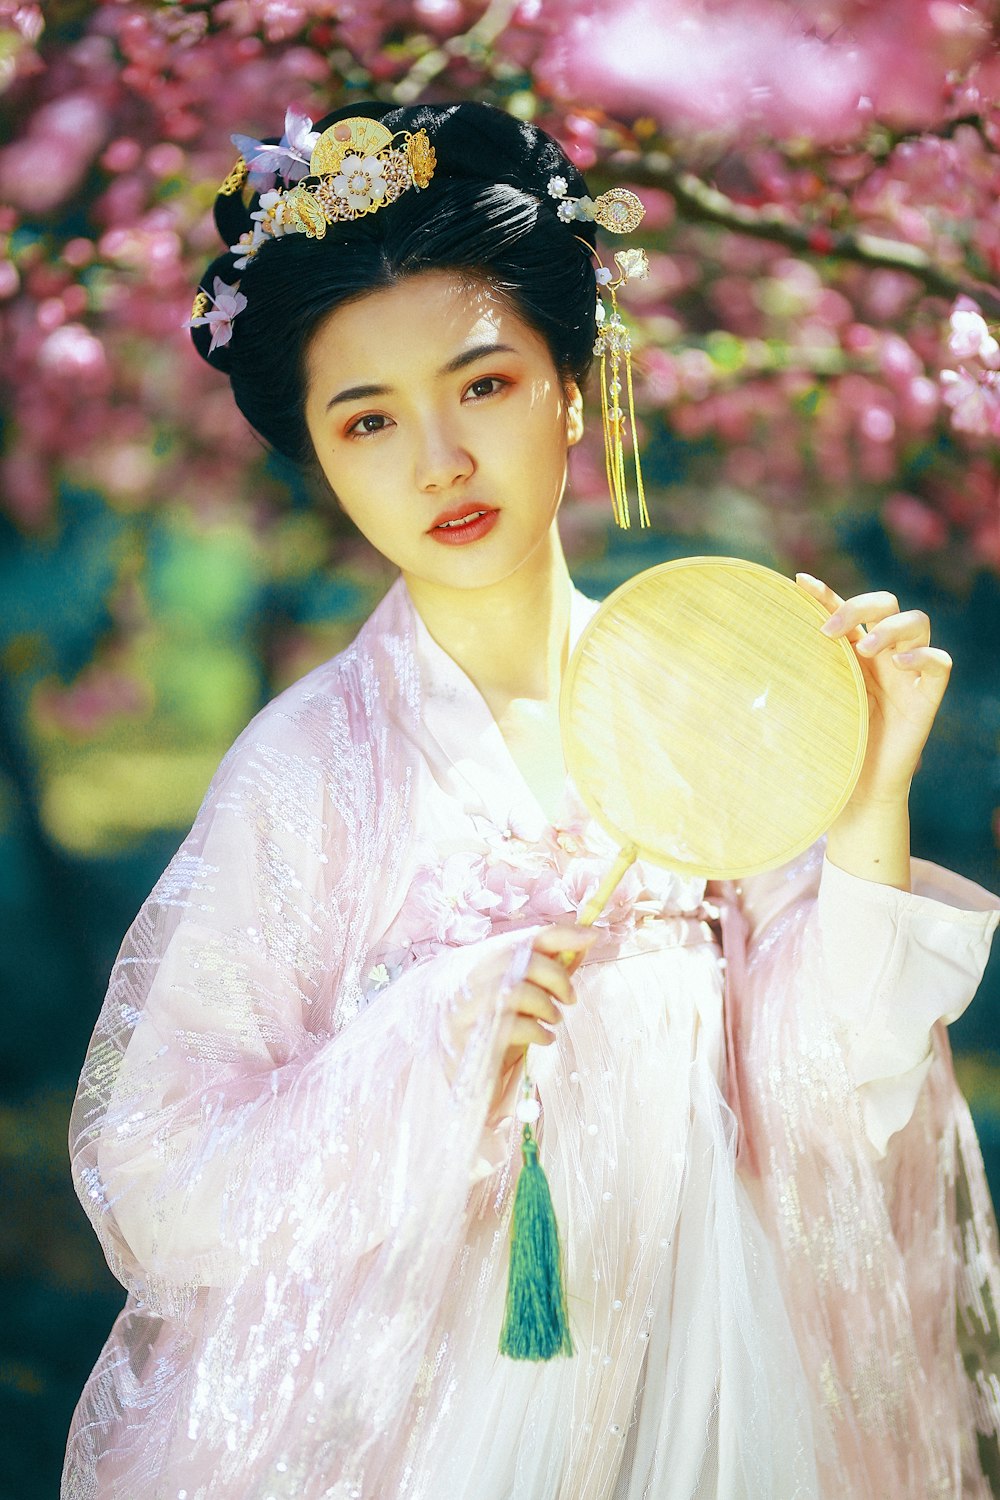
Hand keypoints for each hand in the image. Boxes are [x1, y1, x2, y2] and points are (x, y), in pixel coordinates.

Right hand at [441, 923, 594, 1114]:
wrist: (462, 1077)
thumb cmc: (497, 1030)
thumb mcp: (523, 997)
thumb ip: (548, 971)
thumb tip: (584, 943)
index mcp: (484, 961)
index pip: (524, 938)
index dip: (560, 934)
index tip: (591, 936)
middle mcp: (471, 979)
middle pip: (521, 961)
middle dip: (557, 977)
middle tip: (569, 998)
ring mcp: (467, 1009)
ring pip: (516, 992)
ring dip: (546, 1006)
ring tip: (553, 1019)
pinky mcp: (469, 1039)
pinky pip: (511, 1027)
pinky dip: (538, 1031)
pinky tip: (543, 1038)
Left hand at [795, 573, 951, 807]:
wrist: (855, 792)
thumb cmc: (827, 750)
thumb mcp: (804, 709)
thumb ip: (790, 682)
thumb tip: (743, 666)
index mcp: (851, 652)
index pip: (844, 609)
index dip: (826, 593)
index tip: (799, 584)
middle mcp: (881, 656)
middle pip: (885, 603)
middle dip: (859, 605)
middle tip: (830, 631)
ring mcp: (906, 674)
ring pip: (916, 622)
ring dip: (890, 627)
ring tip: (866, 648)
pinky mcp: (925, 698)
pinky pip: (940, 663)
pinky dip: (925, 654)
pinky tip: (902, 662)